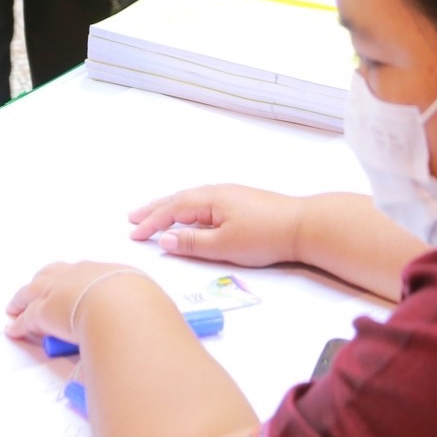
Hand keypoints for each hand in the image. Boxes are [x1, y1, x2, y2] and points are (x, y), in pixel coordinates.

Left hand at [4, 261, 160, 345]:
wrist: (121, 308)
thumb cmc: (139, 304)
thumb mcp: (147, 300)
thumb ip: (143, 308)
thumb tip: (151, 321)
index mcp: (104, 272)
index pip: (84, 273)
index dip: (75, 280)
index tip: (72, 285)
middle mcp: (77, 275)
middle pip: (53, 274)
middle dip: (44, 280)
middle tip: (38, 287)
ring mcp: (58, 291)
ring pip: (33, 291)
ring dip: (23, 299)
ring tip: (17, 306)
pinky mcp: (44, 312)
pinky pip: (26, 318)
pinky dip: (19, 324)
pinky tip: (14, 329)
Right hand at [127, 185, 303, 266]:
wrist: (303, 226)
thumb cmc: (264, 236)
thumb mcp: (224, 245)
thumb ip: (192, 243)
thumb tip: (164, 239)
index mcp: (209, 199)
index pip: (172, 211)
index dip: (151, 223)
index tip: (133, 234)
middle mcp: (216, 192)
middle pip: (177, 200)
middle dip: (154, 209)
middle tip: (132, 217)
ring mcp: (229, 196)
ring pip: (190, 200)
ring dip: (169, 207)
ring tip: (153, 214)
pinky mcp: (240, 203)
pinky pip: (202, 203)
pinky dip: (186, 209)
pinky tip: (188, 215)